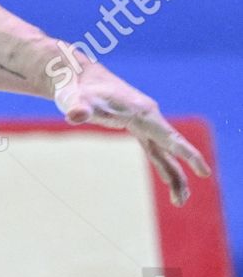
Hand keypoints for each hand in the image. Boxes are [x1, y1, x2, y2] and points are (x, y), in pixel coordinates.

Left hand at [53, 61, 209, 205]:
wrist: (74, 75)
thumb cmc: (75, 88)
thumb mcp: (74, 99)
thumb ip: (77, 107)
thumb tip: (75, 114)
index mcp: (141, 111)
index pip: (169, 136)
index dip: (186, 153)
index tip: (203, 171)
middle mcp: (148, 115)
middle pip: (171, 147)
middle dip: (178, 174)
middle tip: (179, 201)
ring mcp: (143, 120)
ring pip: (164, 150)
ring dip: (173, 173)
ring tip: (178, 201)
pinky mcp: (135, 124)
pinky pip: (155, 147)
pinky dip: (162, 163)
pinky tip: (168, 179)